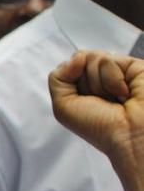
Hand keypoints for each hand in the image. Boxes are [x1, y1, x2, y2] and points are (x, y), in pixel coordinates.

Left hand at [50, 50, 143, 190]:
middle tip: (100, 101)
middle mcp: (99, 77)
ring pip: (92, 57)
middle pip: (79, 59)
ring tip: (114, 98)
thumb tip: (77, 56)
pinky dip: (112, 80)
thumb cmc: (99, 126)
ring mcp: (116, 70)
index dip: (70, 82)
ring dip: (98, 83)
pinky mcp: (132, 65)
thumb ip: (58, 77)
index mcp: (82, 86)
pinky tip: (125, 93)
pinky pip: (108, 60)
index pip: (68, 66)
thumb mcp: (63, 106)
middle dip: (84, 83)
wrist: (129, 134)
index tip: (82, 101)